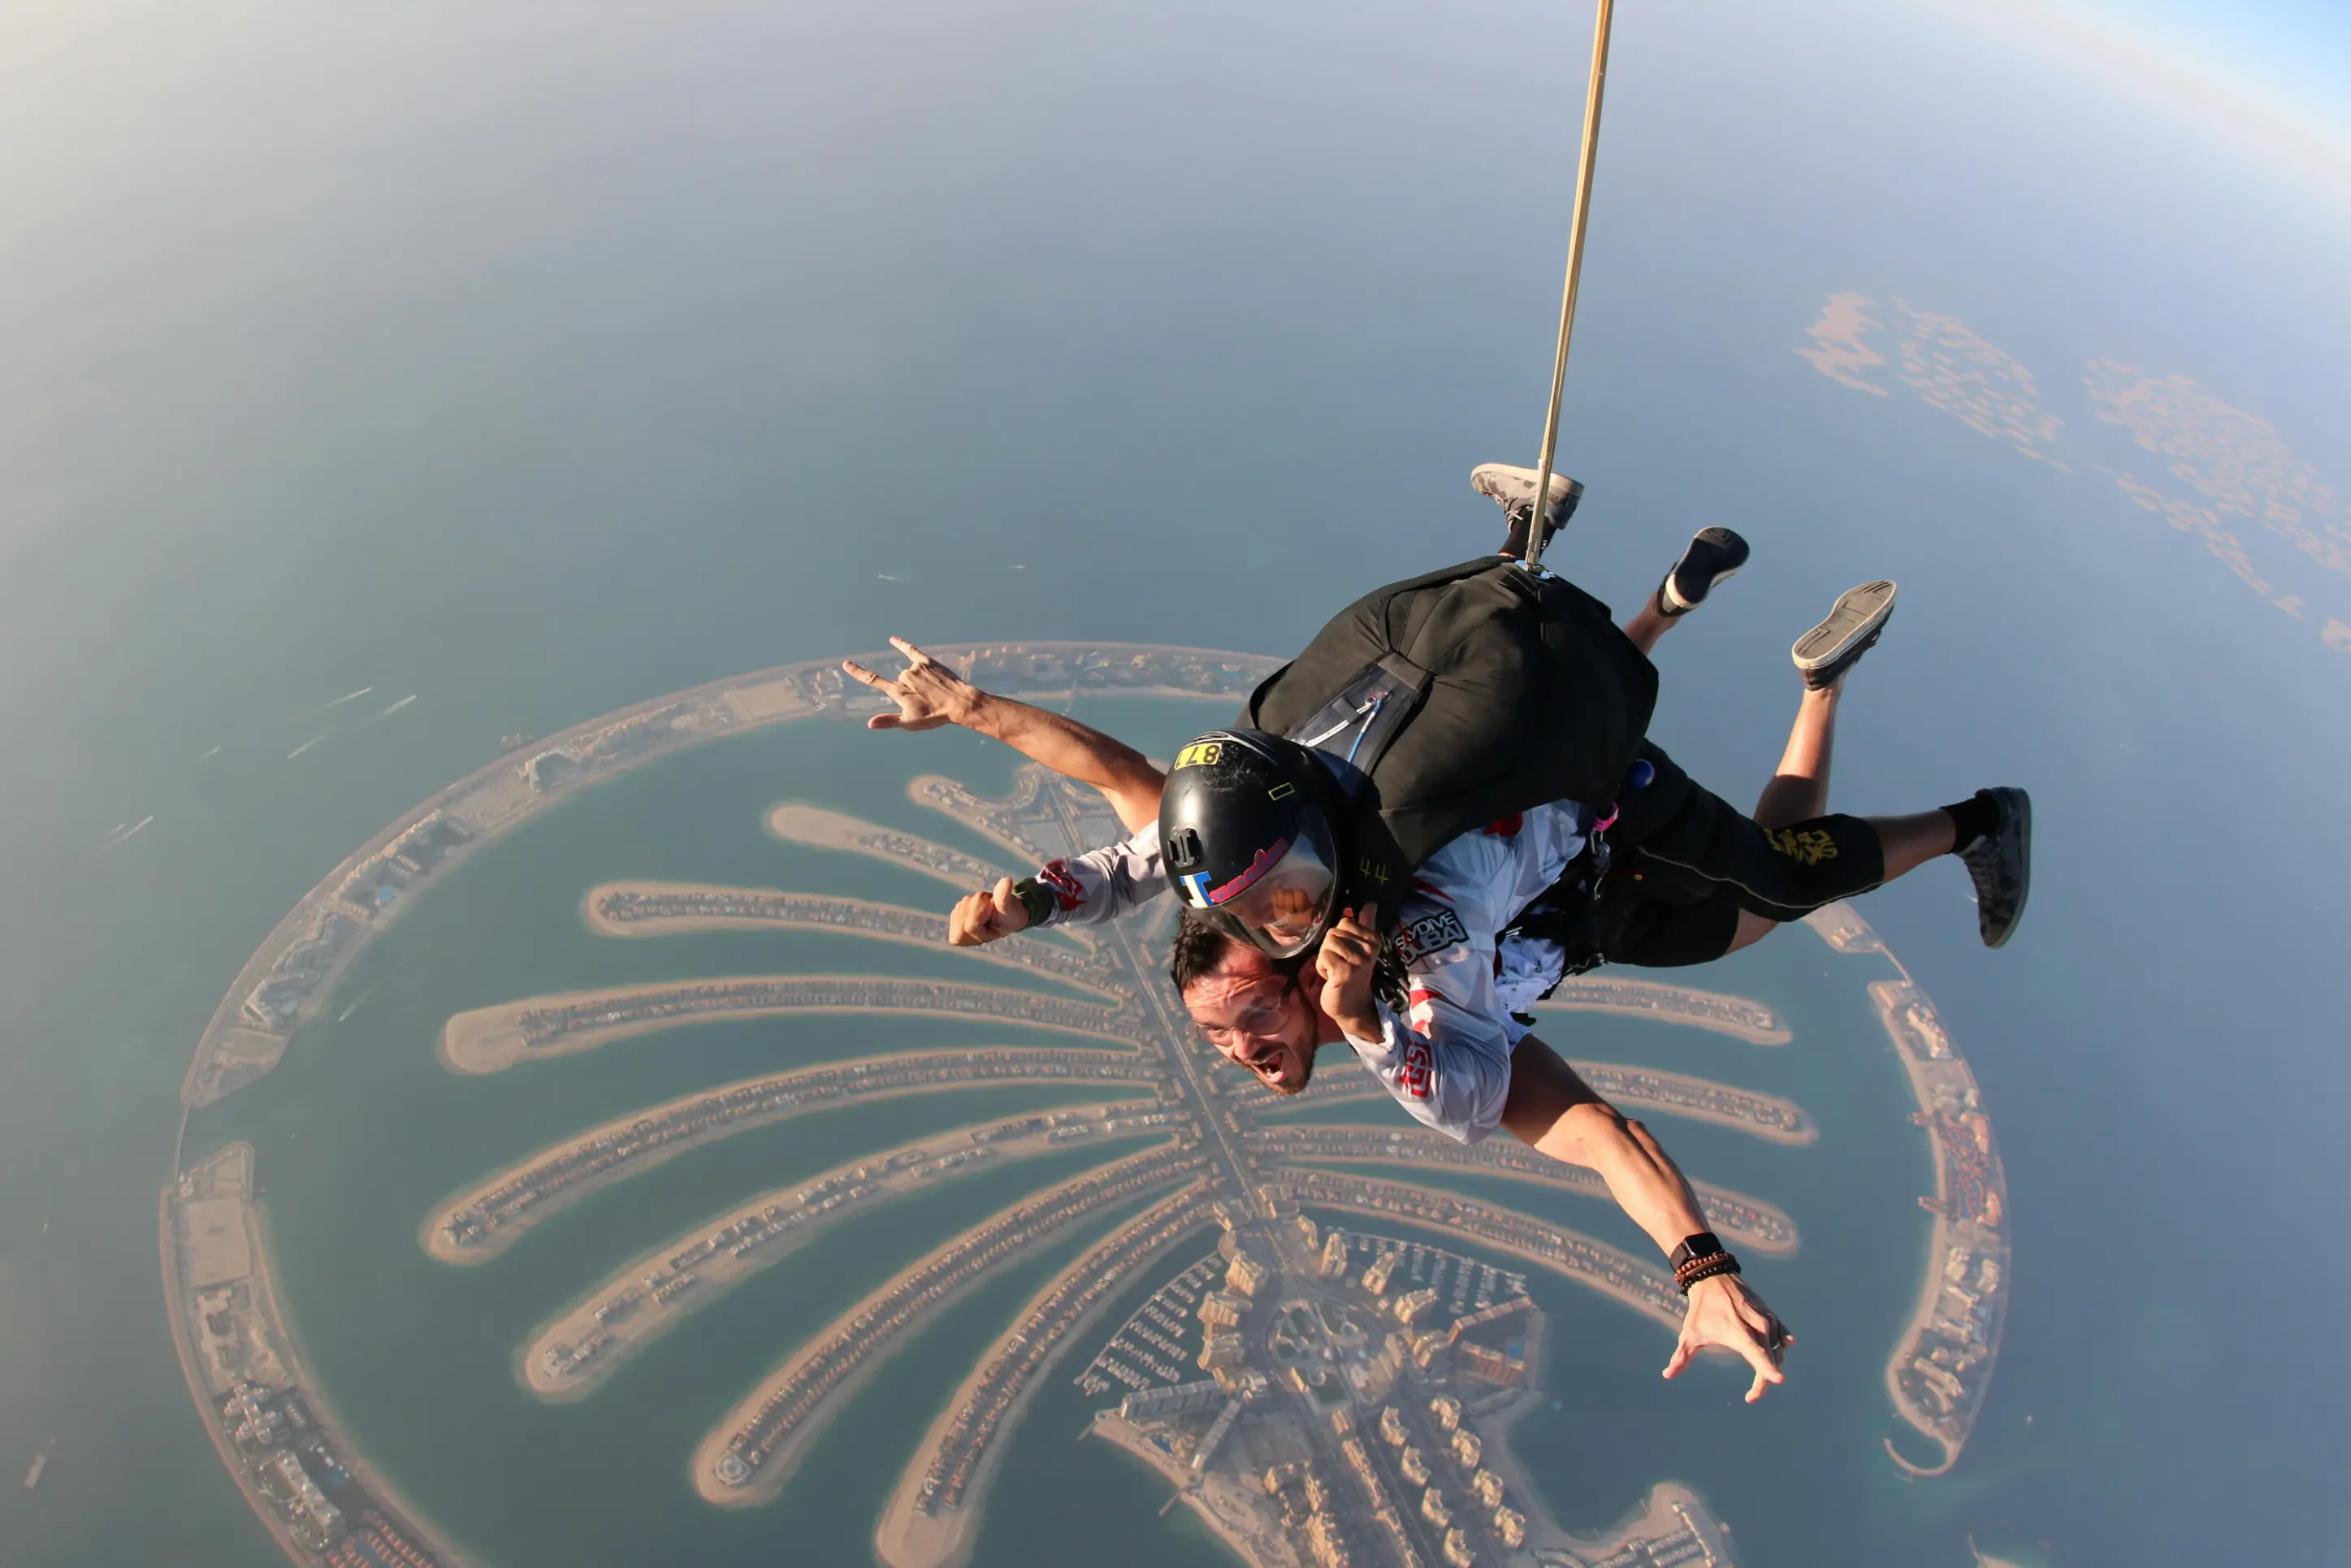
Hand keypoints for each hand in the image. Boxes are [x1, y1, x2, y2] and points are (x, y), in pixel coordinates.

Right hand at [843, 638, 982, 730]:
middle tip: (927, 700)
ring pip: (909, 671)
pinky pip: (911, 650)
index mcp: (898, 692)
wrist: (959, 703)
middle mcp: (904, 677)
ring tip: (934, 692)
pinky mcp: (927, 661)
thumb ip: (888, 721)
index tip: (846, 664)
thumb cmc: (935, 716)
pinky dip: (902, 644)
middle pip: (899, 680)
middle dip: (909, 689)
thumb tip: (869, 724)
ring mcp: (915, 668)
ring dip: (917, 680)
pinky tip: (892, 639)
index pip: (873, 680)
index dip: (859, 672)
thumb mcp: (909, 723)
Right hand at [948, 878, 1029, 946]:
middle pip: (961, 932)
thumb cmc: (1012, 915)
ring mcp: (960, 907)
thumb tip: (1007, 880)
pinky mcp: (957, 913)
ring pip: (958, 933)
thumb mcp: (1011, 911)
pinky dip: (967, 935)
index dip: (981, 934)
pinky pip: (956, 933)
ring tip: (986, 928)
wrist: (1010, 914)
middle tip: (990, 929)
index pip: (970, 928)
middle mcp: (966, 901)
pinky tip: (978, 929)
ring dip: (972, 936)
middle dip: (976, 936)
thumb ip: (1004, 899)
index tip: (994, 929)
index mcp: (979, 899)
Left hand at [1314, 904, 1381, 1040]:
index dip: (1339, 937)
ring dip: (1325, 958)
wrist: (1352, 1006)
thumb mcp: (1360, 948)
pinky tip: (1331, 978)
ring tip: (1335, 971)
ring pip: (1327, 943)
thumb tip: (1372, 902)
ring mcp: (1358, 961)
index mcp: (1373, 940)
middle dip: (1330, 949)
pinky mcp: (1344, 972)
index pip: (1345, 921)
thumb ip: (1366, 924)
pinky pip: (1323, 957)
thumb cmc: (1352, 974)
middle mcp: (1369, 949)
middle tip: (1340, 965)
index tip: (1346, 954)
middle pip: (1334, 932)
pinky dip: (1322, 968)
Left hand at [1664, 1273, 1792, 1403]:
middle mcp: (1758, 1326)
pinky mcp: (1772, 1315)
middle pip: (1771, 1360)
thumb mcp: (1689, 1334)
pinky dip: (1780, 1348)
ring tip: (1758, 1373)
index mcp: (1738, 1332)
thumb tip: (1666, 1375)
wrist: (1713, 1277)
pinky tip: (1775, 1353)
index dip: (1768, 1369)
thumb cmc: (1701, 1309)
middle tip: (1751, 1396)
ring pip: (1779, 1351)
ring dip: (1772, 1365)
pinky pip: (1783, 1337)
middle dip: (1764, 1380)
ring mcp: (1767, 1320)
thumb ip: (1681, 1357)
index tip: (1779, 1380)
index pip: (1757, 1354)